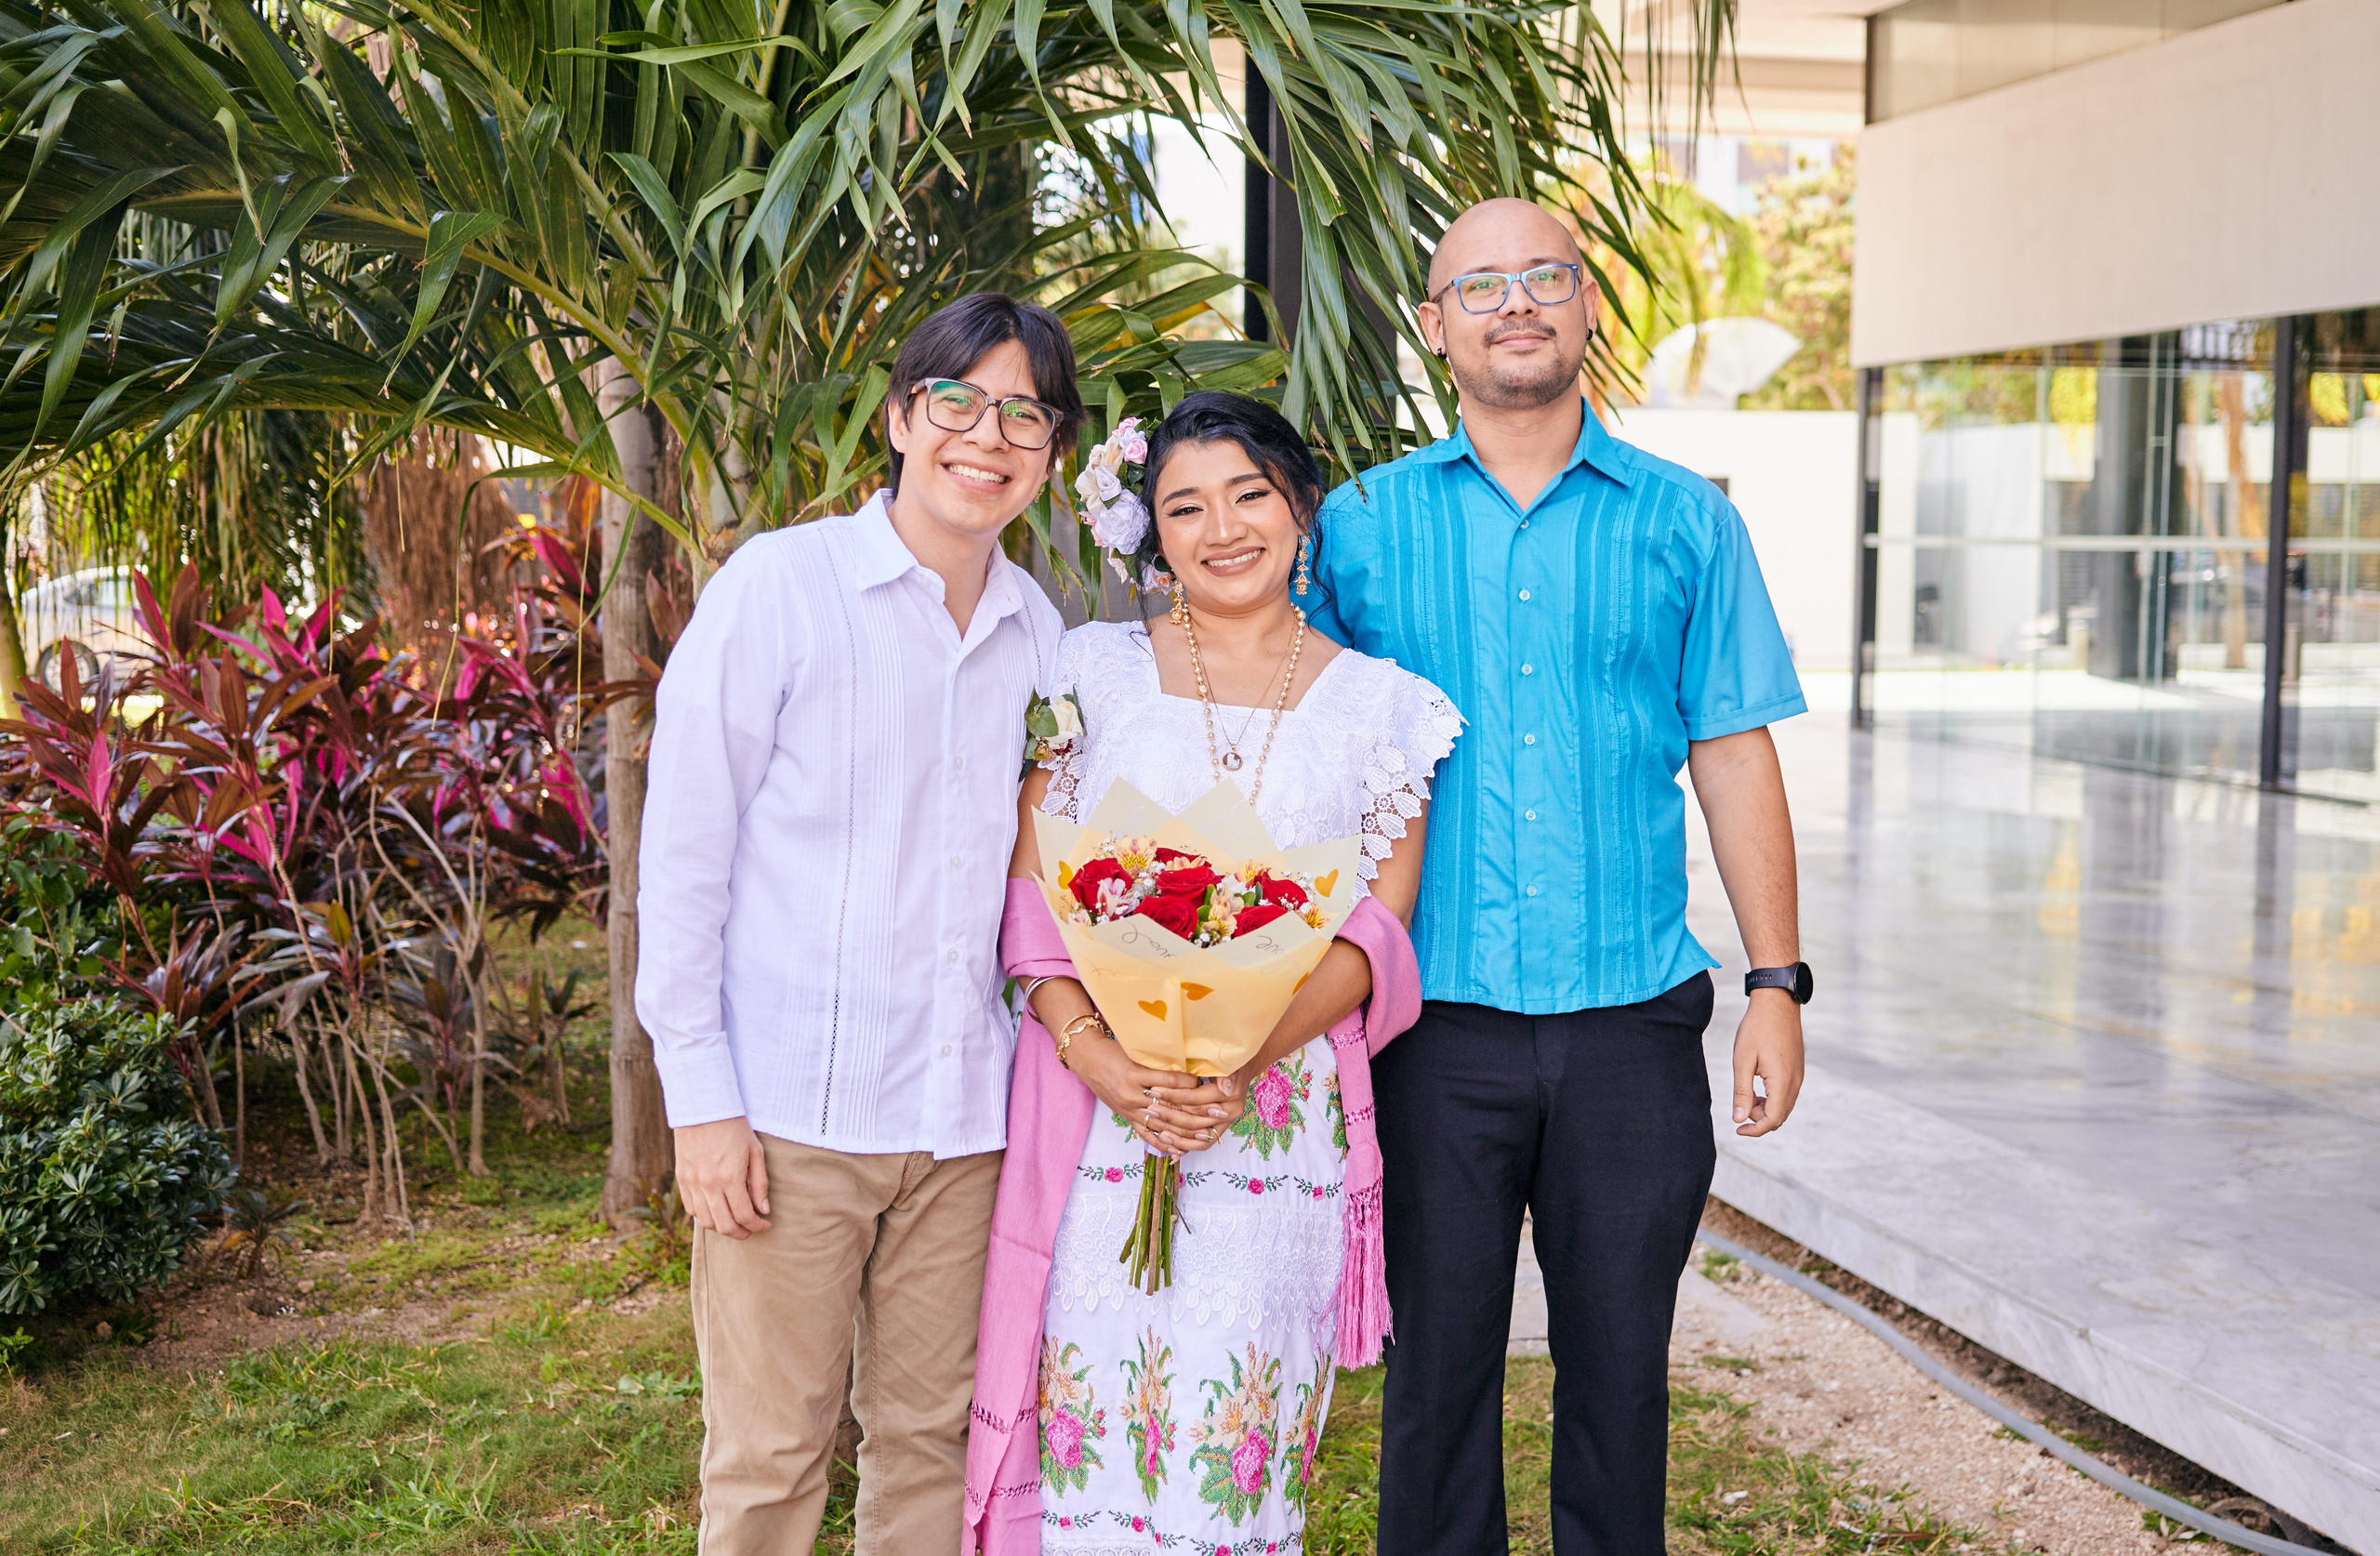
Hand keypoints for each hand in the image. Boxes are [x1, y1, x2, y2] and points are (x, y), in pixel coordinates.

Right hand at [674, 1117, 770, 1237]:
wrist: (703, 1108)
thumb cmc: (734, 1127)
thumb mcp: (755, 1151)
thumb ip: (760, 1183)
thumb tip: (763, 1210)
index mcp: (730, 1177)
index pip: (745, 1216)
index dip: (758, 1226)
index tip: (766, 1224)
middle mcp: (709, 1185)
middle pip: (725, 1226)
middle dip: (742, 1233)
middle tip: (752, 1229)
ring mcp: (693, 1183)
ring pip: (706, 1222)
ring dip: (722, 1228)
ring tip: (735, 1222)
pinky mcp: (682, 1179)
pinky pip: (691, 1209)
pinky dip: (704, 1216)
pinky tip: (716, 1211)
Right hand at [1067, 1034, 1210, 1155]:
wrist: (1086, 1058)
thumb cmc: (1113, 1050)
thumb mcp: (1136, 1050)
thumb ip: (1161, 1059)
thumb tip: (1192, 1063)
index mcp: (1135, 1073)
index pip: (1171, 1082)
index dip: (1193, 1084)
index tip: (1212, 1082)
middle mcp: (1132, 1094)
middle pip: (1170, 1108)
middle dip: (1198, 1112)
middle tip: (1220, 1112)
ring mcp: (1129, 1109)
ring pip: (1162, 1126)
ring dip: (1187, 1132)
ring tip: (1207, 1134)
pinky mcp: (1126, 1117)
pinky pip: (1147, 1135)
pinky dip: (1165, 1143)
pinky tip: (1180, 1149)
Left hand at [1144, 1071, 1247, 1152]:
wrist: (1238, 1069)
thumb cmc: (1224, 1061)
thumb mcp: (1222, 1060)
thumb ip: (1221, 1072)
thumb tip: (1225, 1086)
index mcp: (1231, 1095)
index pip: (1196, 1099)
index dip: (1174, 1095)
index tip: (1154, 1091)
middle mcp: (1230, 1112)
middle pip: (1195, 1119)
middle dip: (1169, 1115)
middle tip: (1149, 1109)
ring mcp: (1225, 1123)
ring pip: (1199, 1137)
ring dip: (1176, 1136)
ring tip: (1158, 1133)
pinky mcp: (1219, 1130)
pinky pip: (1203, 1144)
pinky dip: (1187, 1147)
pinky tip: (1171, 1151)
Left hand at [1732, 990, 1803, 1136]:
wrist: (1777, 1002)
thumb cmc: (1756, 1028)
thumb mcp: (1743, 1061)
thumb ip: (1742, 1092)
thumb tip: (1740, 1119)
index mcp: (1783, 1082)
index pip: (1773, 1120)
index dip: (1755, 1130)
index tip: (1738, 1129)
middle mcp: (1795, 1082)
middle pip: (1780, 1116)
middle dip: (1759, 1119)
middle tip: (1741, 1107)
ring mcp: (1799, 1075)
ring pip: (1785, 1106)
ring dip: (1766, 1109)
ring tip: (1748, 1095)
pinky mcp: (1798, 1069)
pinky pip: (1788, 1094)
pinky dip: (1773, 1099)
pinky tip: (1758, 1087)